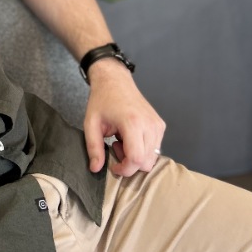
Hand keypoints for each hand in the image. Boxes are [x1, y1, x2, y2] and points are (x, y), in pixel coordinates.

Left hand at [83, 58, 165, 176]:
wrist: (115, 81)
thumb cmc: (102, 100)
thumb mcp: (91, 124)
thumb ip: (94, 148)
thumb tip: (95, 168)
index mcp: (132, 123)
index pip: (137, 159)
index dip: (125, 169)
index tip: (113, 167)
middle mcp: (150, 125)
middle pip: (147, 162)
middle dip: (130, 163)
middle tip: (115, 147)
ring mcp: (158, 125)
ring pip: (152, 157)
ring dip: (136, 156)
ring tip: (121, 141)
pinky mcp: (160, 125)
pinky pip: (155, 148)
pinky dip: (142, 149)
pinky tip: (129, 137)